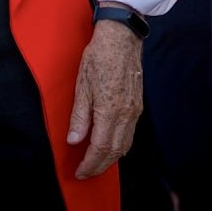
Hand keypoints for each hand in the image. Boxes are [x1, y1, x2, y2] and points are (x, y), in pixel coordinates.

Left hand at [66, 21, 142, 177]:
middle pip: (114, 152)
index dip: (89, 164)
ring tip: (96, 163)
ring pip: (125, 145)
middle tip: (85, 172)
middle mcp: (126, 115)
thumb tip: (74, 140)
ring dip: (110, 159)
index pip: (100, 148)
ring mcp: (134, 111)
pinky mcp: (138, 105)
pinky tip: (110, 145)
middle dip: (99, 166)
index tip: (79, 172)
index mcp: (110, 110)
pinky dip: (120, 146)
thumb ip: (79, 116)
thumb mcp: (82, 85)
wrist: (121, 38)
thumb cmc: (99, 57)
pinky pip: (130, 134)